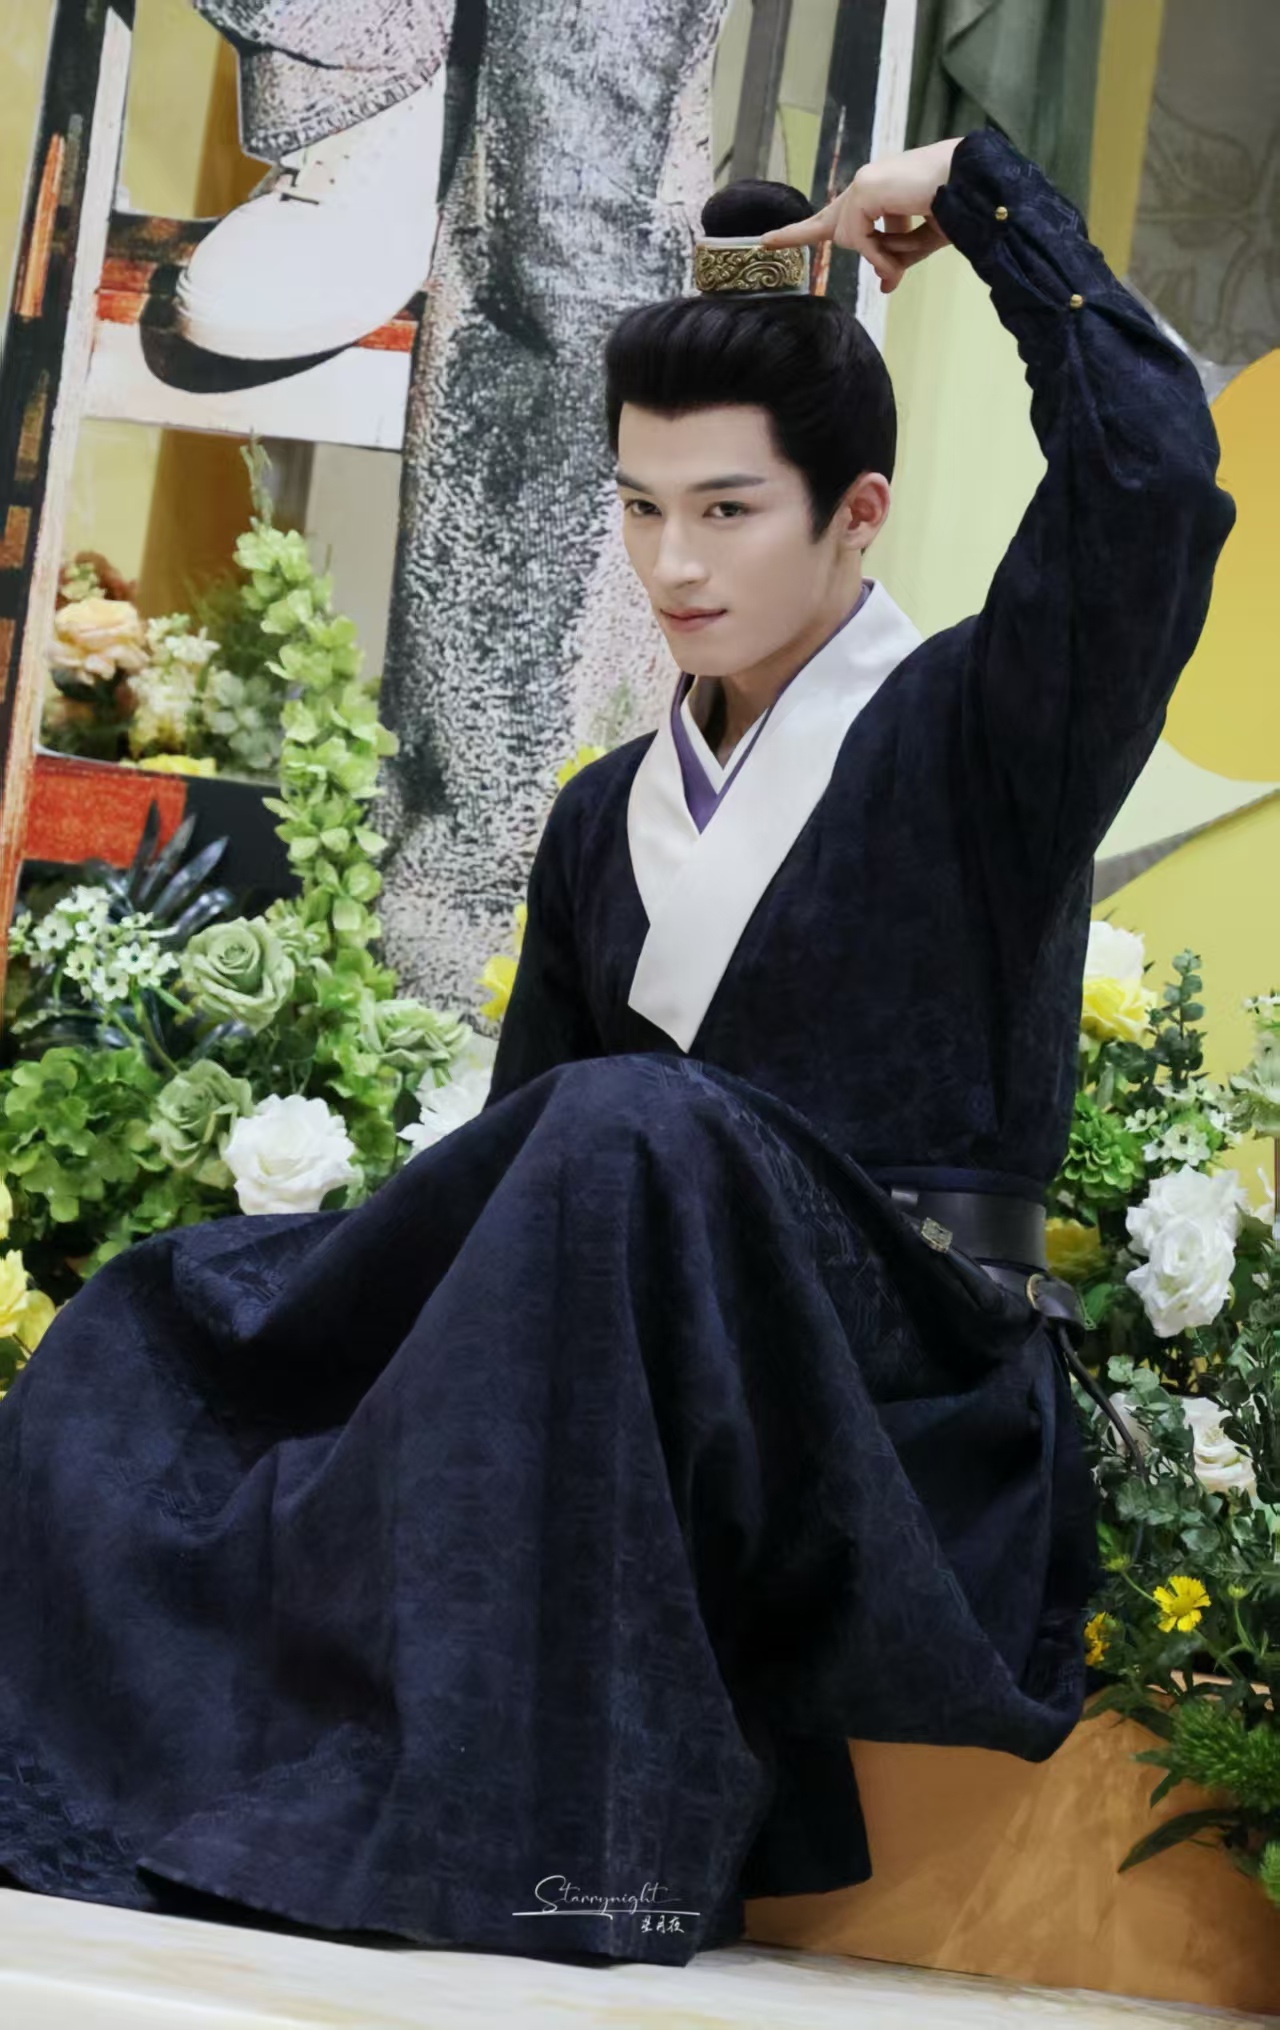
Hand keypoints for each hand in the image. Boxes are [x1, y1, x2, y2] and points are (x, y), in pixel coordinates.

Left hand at [759, 137, 963, 293]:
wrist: (974, 182)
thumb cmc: (956, 206)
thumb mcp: (924, 240)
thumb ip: (898, 259)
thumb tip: (884, 284)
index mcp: (879, 192)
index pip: (832, 216)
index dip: (798, 231)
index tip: (766, 241)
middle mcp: (866, 184)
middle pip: (840, 233)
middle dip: (870, 255)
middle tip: (884, 269)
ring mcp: (862, 184)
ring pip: (852, 241)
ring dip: (885, 253)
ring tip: (913, 244)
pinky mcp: (864, 190)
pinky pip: (859, 240)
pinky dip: (880, 252)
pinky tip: (899, 246)